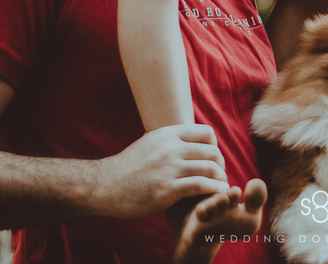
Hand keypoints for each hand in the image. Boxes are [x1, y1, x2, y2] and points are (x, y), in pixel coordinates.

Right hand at [90, 124, 228, 218]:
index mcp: (167, 134)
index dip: (214, 145)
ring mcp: (169, 168)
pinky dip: (214, 190)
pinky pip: (201, 186)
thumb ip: (167, 139)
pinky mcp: (168, 189)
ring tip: (222, 186)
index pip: (206, 132)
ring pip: (210, 168)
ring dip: (220, 179)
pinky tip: (218, 194)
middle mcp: (170, 148)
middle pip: (212, 151)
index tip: (211, 159)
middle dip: (220, 164)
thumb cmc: (128, 167)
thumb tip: (183, 134)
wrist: (105, 186)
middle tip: (220, 175)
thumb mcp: (148, 142)